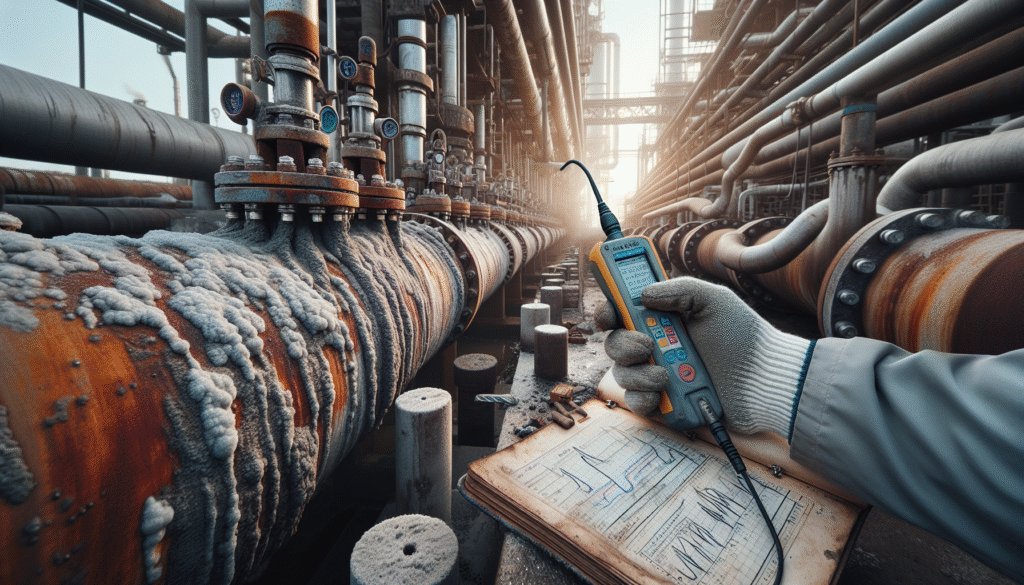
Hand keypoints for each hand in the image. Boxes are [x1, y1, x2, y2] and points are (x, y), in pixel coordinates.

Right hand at [595, 277, 814, 437]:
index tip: (609, 314)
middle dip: (623, 344)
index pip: (622, 312)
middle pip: (615, 344)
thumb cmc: (745, 338)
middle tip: (647, 346)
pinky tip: (662, 393)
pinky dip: (643, 398)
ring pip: (622, 374)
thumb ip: (679, 288)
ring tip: (666, 376)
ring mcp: (658, 374)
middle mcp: (656, 346)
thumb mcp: (715, 300)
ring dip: (638, 374)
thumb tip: (643, 294)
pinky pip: (636, 402)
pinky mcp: (664, 403)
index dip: (608, 311)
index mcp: (663, 319)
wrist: (764, 380)